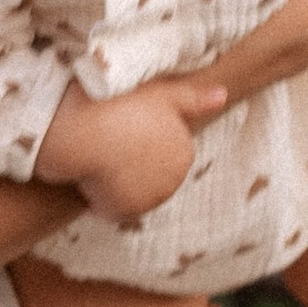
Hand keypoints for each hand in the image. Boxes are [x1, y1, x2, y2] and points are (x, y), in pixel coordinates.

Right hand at [37, 76, 226, 223]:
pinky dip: (98, 200)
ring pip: (127, 193)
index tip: (119, 127)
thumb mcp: (160, 93)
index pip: (158, 154)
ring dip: (112, 184)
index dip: (135, 141)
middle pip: (145, 177)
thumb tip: (222, 95)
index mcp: (184, 151)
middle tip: (105, 143)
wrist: (85, 129)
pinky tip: (88, 179)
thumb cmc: (118, 103)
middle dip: (127, 166)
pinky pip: (110, 209)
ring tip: (96, 158)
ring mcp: (151, 199)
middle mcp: (175, 179)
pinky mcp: (127, 212)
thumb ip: (192, 98)